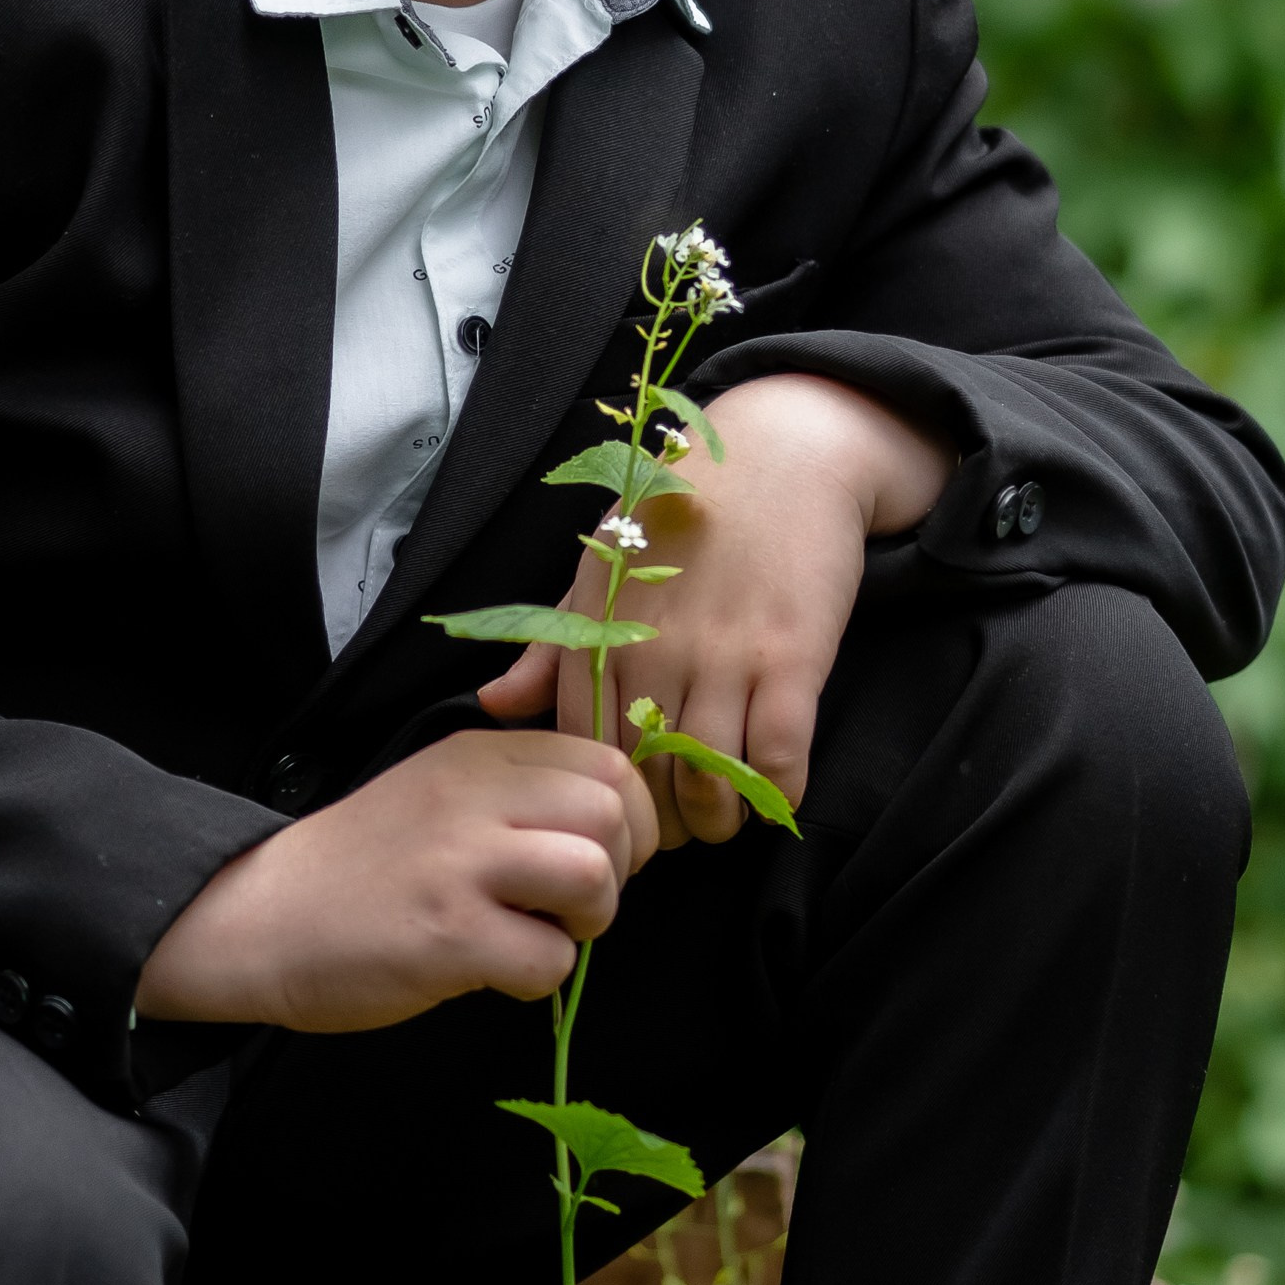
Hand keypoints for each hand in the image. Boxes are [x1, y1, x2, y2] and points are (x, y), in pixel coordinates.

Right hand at [132, 726, 658, 1031]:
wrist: (258, 916)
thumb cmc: (362, 864)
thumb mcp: (437, 789)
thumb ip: (515, 786)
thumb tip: (615, 813)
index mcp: (477, 755)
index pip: (607, 759)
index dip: (627, 816)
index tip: (596, 854)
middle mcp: (472, 796)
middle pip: (612, 809)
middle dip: (619, 867)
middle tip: (573, 902)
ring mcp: (458, 865)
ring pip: (592, 875)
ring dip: (588, 919)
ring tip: (541, 933)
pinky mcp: (446, 937)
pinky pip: (548, 959)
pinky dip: (539, 977)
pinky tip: (494, 971)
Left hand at [476, 373, 954, 846]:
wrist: (784, 452)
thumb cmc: (685, 511)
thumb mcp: (603, 564)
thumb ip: (551, 644)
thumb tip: (491, 703)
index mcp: (603, 629)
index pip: (586, 749)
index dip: (608, 796)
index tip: (627, 812)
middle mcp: (658, 648)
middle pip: (647, 777)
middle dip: (662, 824)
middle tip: (679, 832)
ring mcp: (727, 654)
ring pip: (710, 781)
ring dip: (718, 819)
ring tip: (723, 819)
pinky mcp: (793, 656)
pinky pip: (778, 757)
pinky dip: (777, 792)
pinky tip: (775, 789)